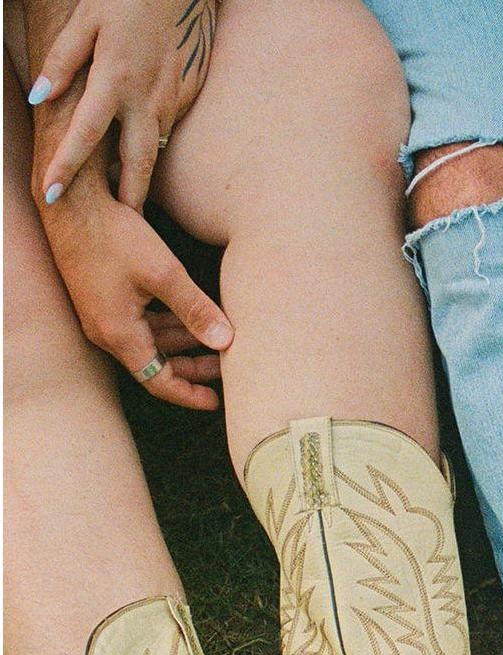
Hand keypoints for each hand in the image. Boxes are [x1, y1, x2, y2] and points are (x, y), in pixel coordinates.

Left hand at [28, 0, 217, 208]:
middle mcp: (145, 100)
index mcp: (114, 80)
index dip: (67, 165)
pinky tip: (137, 158)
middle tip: (120, 227)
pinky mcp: (180, 100)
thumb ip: (61, 62)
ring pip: (153, 152)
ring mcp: (167, 104)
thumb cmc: (122, 0)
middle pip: (137, 164)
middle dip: (128, 199)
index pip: (85, 133)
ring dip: (140, 180)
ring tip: (127, 204)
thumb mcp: (83, 22)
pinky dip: (148, 150)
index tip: (51, 193)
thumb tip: (40, 96)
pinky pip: (161, 132)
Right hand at [44, 190, 232, 409]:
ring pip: (153, 342)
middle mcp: (108, 331)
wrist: (71, 202)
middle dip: (194, 367)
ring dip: (185, 342)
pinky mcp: (107, 299)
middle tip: (228, 365)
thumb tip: (226, 342)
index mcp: (119, 334)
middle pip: (158, 364)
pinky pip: (143, 323)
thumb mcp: (164, 273)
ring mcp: (105, 315)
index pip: (158, 381)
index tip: (215, 401)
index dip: (188, 394)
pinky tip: (194, 314)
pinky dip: (171, 324)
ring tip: (220, 338)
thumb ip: (196, 309)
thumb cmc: (112, 235)